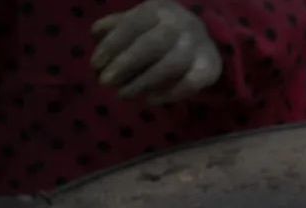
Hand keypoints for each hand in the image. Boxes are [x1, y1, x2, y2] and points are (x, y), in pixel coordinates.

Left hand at [91, 0, 221, 103]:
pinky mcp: (210, 67)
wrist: (205, 39)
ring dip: (143, 83)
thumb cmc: (161, 31)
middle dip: (126, 65)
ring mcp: (198, 46)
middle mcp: (181, 24)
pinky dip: (169, 94)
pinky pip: (190, 83)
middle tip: (105, 83)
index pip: (132, 25)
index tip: (95, 65)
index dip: (112, 45)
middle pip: (152, 45)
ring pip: (170, 65)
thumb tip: (96, 34)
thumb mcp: (140, 21)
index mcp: (160, 9)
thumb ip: (116, 26)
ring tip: (123, 95)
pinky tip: (149, 101)